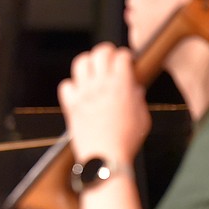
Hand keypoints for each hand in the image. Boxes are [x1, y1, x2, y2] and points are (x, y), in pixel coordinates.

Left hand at [57, 42, 149, 162]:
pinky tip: (79, 91)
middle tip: (110, 56)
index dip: (125, 56)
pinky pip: (66, 85)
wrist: (104, 158)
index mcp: (121, 86)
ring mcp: (84, 93)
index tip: (126, 59)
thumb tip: (136, 89)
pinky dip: (72, 85)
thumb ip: (138, 100)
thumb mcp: (143, 118)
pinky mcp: (71, 105)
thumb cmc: (126, 141)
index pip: (121, 57)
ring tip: (93, 67)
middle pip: (100, 53)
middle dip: (107, 51)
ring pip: (81, 62)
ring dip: (88, 61)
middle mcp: (100, 85)